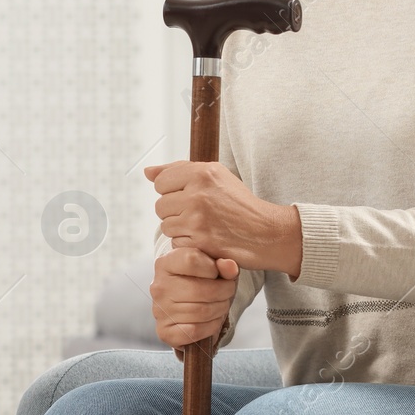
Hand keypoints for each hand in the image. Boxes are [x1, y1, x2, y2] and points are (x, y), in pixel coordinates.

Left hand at [146, 160, 302, 278]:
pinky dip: (189, 244)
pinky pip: (176, 243)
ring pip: (166, 225)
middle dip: (176, 212)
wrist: (267, 232)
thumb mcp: (217, 177)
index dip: (173, 191)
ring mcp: (198, 218)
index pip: (161, 181)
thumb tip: (147, 172)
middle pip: (160, 205)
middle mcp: (198, 193)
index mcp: (203, 173)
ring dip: (181, 229)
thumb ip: (180, 170)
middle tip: (200, 214)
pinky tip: (207, 239)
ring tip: (204, 227)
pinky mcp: (199, 241)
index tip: (191, 197)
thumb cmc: (240, 204)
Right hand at [151, 246, 238, 349]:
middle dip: (224, 291)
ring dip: (221, 308)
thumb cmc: (202, 279)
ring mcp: (159, 311)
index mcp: (166, 263)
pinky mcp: (165, 332)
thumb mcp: (213, 265)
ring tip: (222, 303)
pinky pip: (195, 331)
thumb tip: (230, 267)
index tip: (216, 272)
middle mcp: (159, 287)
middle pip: (200, 290)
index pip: (191, 260)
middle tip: (228, 290)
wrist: (189, 302)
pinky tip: (213, 318)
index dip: (212, 267)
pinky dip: (211, 326)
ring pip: (201, 312)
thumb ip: (222, 263)